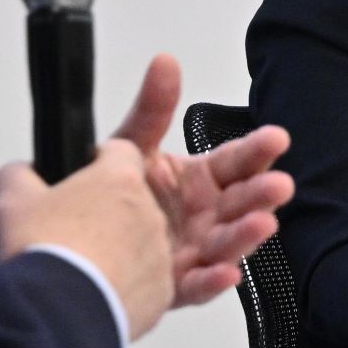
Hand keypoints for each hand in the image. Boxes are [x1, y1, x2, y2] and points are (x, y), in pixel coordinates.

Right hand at [0, 143, 176, 339]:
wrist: (56, 311)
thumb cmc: (41, 252)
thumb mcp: (12, 200)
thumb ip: (20, 174)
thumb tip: (22, 173)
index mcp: (120, 180)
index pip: (122, 153)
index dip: (100, 164)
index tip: (84, 179)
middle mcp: (149, 213)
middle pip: (132, 203)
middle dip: (108, 214)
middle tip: (73, 234)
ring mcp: (160, 254)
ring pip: (142, 244)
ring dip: (119, 251)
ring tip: (81, 269)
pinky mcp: (162, 292)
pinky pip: (146, 282)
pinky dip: (125, 286)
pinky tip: (95, 293)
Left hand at [108, 54, 294, 309]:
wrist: (69, 249)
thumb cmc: (108, 198)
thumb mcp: (130, 146)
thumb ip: (152, 108)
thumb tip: (165, 62)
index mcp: (196, 181)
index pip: (234, 162)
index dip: (256, 149)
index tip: (276, 138)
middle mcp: (202, 216)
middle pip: (240, 202)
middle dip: (261, 193)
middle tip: (278, 186)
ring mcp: (193, 252)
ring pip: (227, 243)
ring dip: (247, 234)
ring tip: (262, 224)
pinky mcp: (175, 286)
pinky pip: (197, 286)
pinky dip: (212, 282)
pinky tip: (225, 274)